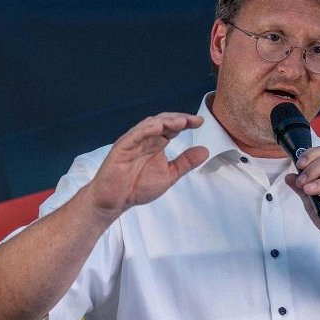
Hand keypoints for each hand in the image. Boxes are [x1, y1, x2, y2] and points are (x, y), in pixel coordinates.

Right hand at [84, 113, 208, 220]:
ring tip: (181, 121)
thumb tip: (205, 150)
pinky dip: (147, 129)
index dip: (186, 122)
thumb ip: (185, 162)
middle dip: (178, 119)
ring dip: (165, 121)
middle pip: (163, 121)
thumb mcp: (169, 174)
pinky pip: (135, 135)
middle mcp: (145, 139)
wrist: (114, 201)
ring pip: (149, 124)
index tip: (200, 122)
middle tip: (193, 120)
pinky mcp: (122, 147)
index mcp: (156, 143)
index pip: (172, 127)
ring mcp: (133, 141)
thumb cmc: (137, 187)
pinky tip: (159, 127)